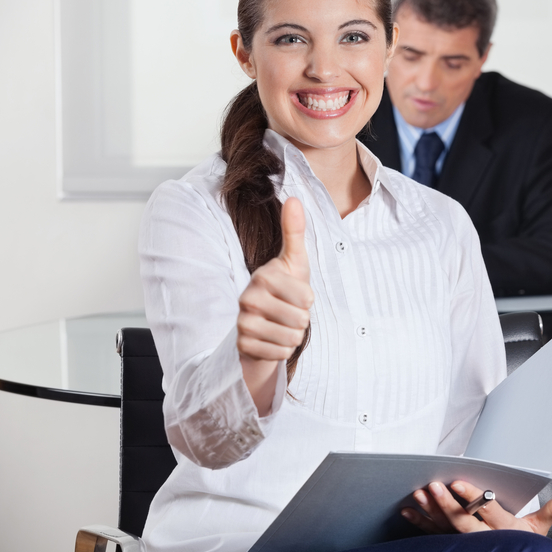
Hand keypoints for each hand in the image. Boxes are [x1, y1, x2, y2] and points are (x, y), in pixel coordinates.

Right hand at [236, 197, 313, 411]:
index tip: (295, 295)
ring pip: (291, 338)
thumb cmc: (284, 289)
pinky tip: (272, 339)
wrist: (262, 324)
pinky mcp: (243, 345)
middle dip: (301, 320)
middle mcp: (248, 298)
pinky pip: (280, 353)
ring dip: (293, 335)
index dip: (308, 301)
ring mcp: (243, 323)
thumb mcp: (294, 262)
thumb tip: (294, 199)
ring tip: (281, 325)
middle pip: (300, 319)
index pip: (306, 298)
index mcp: (264, 276)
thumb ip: (295, 232)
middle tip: (288, 313)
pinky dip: (282, 349)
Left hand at [401, 480, 551, 535]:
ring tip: (420, 494)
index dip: (473, 497)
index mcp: (505, 530)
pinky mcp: (452, 547)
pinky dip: (420, 523)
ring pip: (446, 528)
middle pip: (463, 521)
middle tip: (434, 485)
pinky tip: (409, 511)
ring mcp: (465, 545)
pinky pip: (434, 535)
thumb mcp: (540, 531)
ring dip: (431, 511)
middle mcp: (483, 539)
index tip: (460, 483)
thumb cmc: (523, 547)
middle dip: (447, 503)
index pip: (488, 512)